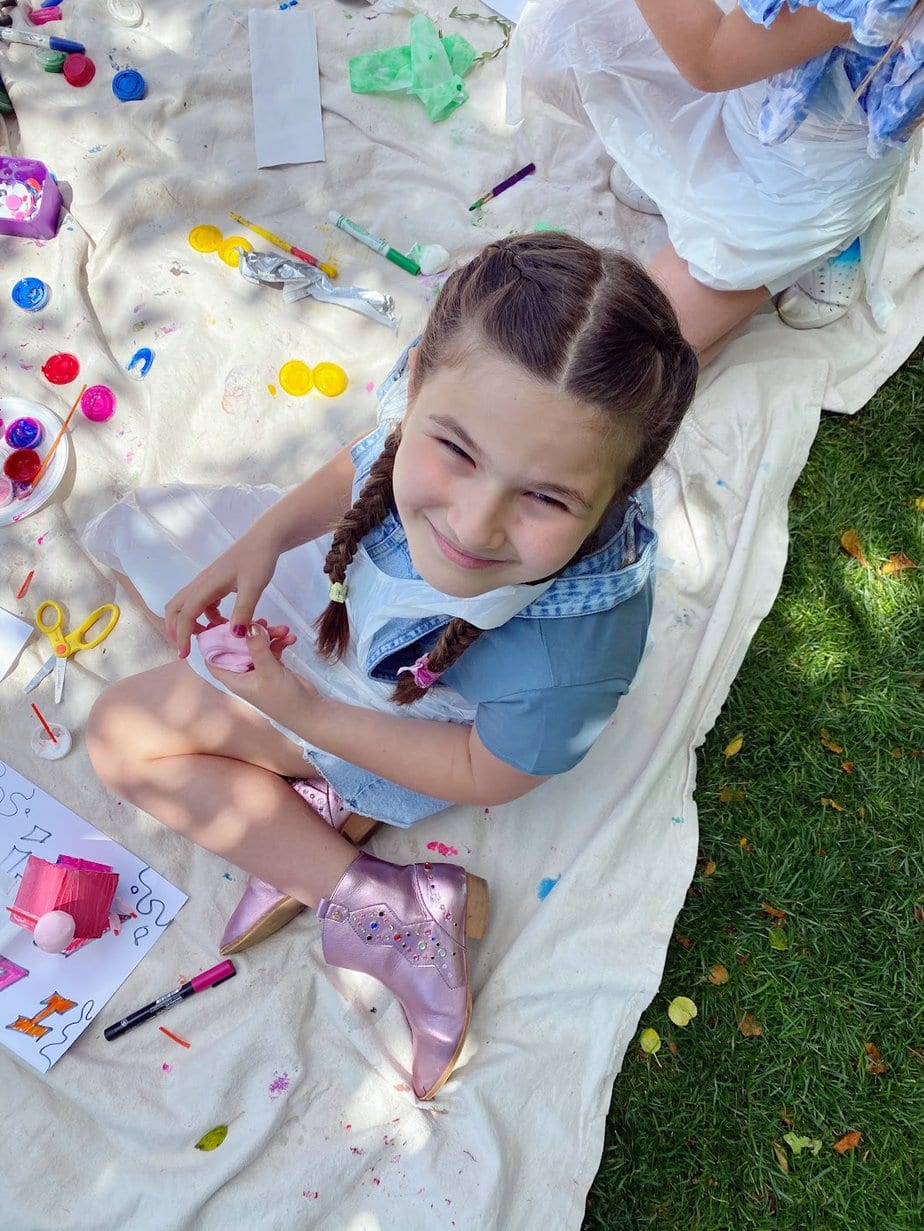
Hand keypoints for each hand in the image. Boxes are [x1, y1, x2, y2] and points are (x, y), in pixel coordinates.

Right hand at [165, 533, 279, 657]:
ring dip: (189, 623)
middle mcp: (201, 584)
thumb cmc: (258, 559)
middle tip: (186, 648)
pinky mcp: (214, 583)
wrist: (264, 538)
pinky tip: (221, 622)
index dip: (182, 635)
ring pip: (186, 606)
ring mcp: (206, 582)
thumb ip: (243, 610)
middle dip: (176, 630)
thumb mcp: (254, 586)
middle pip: (175, 609)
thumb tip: (234, 635)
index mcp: (206, 585)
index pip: (186, 614)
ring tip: (205, 638)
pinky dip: (205, 616)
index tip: (184, 654)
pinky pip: (201, 602)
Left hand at [207, 622, 318, 728]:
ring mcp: (258, 670)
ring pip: (257, 646)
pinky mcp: (273, 667)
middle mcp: (243, 674)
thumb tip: (249, 626)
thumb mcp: (268, 672)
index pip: (214, 659)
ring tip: (283, 630)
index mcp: (234, 678)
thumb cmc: (283, 699)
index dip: (214, 642)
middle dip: (249, 634)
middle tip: (260, 621)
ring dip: (269, 636)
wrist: (308, 711)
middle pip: (238, 647)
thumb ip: (258, 648)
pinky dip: (279, 642)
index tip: (221, 624)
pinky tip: (290, 639)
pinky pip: (272, 649)